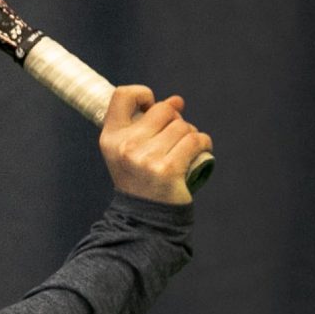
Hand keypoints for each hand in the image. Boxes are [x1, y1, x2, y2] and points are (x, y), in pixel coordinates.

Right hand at [99, 85, 212, 204]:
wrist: (144, 219)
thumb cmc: (140, 179)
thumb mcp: (130, 150)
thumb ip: (147, 124)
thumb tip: (177, 100)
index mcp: (110, 137)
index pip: (123, 95)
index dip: (143, 94)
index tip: (151, 108)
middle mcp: (125, 145)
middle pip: (163, 110)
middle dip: (175, 119)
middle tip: (174, 138)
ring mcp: (145, 157)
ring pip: (183, 126)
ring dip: (191, 134)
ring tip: (186, 149)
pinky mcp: (167, 168)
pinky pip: (195, 141)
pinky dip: (204, 143)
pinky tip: (200, 151)